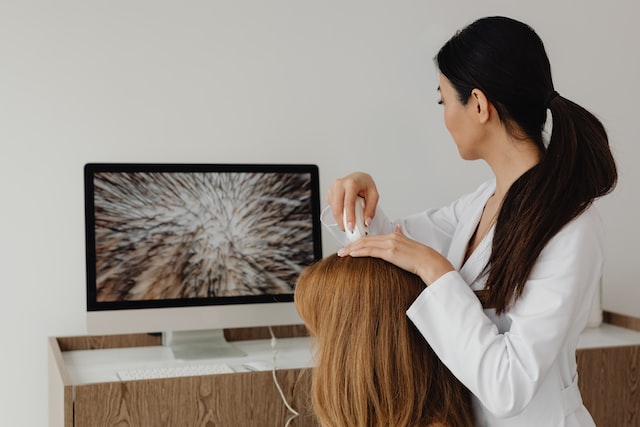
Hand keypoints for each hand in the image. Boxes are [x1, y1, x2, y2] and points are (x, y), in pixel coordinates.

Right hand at [327, 172, 378, 230]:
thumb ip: (371, 209)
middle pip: (338, 208)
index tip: (351, 226)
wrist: (358, 178)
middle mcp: (339, 184)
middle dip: (342, 221)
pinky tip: (346, 212)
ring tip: (349, 221)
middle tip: (349, 229)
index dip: (349, 216)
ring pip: (334, 210)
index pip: (348, 202)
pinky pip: (332, 208)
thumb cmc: (365, 185)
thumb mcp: (374, 195)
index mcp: (351, 183)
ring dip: (340, 219)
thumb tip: (367, 221)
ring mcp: (333, 189)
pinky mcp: (330, 194)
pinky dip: (339, 214)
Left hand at [338, 225, 454, 285]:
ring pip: (366, 244)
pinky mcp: (390, 252)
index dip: (359, 242)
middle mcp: (390, 237)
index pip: (372, 238)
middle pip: (366, 239)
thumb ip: (401, 235)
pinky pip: (371, 251)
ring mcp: (390, 244)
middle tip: (341, 250)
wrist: (430, 262)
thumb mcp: (409, 242)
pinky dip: (359, 252)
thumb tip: (398, 229)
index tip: (350, 246)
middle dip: (351, 245)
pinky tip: (352, 254)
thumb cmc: (421, 257)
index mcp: (394, 235)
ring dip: (352, 249)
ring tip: (342, 253)